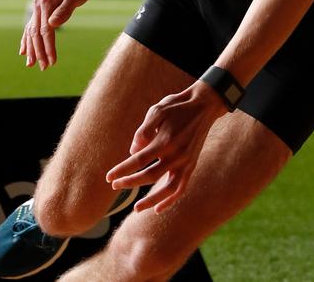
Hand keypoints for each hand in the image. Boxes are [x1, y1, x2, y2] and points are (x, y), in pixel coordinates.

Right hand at [19, 0, 94, 69]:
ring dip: (31, 48)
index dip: (48, 48)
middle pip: (35, 33)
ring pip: (30, 31)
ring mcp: (38, 5)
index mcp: (46, 3)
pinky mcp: (41, 6)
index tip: (52, 61)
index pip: (45, 31)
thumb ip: (65, 10)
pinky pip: (31, 26)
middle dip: (39, 52)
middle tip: (44, 68)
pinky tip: (24, 50)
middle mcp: (38, 5)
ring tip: (30, 64)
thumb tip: (52, 26)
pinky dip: (27, 39)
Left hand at [106, 81, 226, 213]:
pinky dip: (170, 200)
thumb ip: (143, 131)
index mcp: (165, 140)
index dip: (122, 170)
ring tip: (136, 208)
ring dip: (151, 200)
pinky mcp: (192, 165)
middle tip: (115, 185)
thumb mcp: (157, 110)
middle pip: (149, 176)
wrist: (204, 105)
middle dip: (130, 182)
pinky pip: (181, 187)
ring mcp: (186, 161)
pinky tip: (158, 208)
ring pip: (167, 188)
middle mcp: (176, 154)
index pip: (138, 161)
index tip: (109, 177)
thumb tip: (132, 152)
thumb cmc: (176, 106)